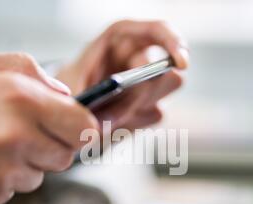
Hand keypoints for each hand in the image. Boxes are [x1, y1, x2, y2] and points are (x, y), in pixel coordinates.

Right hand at [0, 52, 97, 203]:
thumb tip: (63, 94)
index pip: (84, 127)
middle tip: (23, 132)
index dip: (83, 128)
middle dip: (51, 144)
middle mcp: (15, 140)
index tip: (78, 128)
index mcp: (19, 101)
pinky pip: (11, 191)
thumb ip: (27, 72)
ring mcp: (1, 175)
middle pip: (66, 156)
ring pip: (38, 176)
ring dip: (23, 163)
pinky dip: (0, 180)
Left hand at [57, 20, 188, 130]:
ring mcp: (148, 82)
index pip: (159, 31)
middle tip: (123, 104)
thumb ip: (89, 100)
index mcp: (122, 38)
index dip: (174, 43)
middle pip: (168, 69)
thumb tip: (105, 123)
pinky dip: (138, 121)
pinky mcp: (150, 104)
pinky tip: (116, 123)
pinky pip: (157, 113)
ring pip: (169, 89)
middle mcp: (140, 56)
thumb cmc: (70, 85)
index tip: (183, 63)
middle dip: (148, 90)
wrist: (69, 103)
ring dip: (143, 105)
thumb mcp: (72, 86)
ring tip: (111, 116)